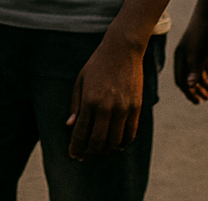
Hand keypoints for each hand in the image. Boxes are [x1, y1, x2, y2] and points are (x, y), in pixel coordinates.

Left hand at [66, 38, 145, 160]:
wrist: (122, 50)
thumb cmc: (97, 65)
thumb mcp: (80, 81)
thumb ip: (76, 104)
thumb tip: (70, 125)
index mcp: (90, 101)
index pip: (81, 132)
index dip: (76, 147)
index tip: (73, 154)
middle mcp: (107, 107)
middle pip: (97, 141)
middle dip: (89, 152)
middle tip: (84, 156)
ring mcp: (123, 109)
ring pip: (114, 141)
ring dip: (106, 150)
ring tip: (99, 150)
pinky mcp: (136, 108)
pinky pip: (130, 134)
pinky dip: (123, 143)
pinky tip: (116, 144)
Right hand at [173, 18, 207, 104]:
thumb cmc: (201, 33)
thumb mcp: (197, 53)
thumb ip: (194, 70)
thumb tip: (190, 86)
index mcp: (180, 58)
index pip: (181, 80)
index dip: (188, 92)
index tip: (197, 102)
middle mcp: (186, 56)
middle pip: (189, 78)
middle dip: (197, 90)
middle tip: (205, 99)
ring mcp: (195, 52)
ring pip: (198, 72)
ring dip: (204, 83)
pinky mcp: (204, 49)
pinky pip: (205, 66)